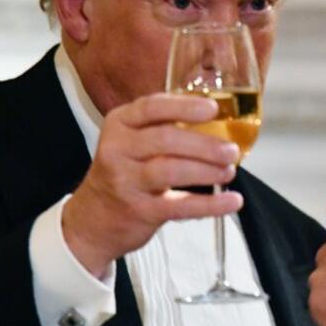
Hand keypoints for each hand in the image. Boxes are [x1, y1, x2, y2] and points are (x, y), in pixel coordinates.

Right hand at [62, 93, 243, 277]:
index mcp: (120, 123)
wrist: (93, 219)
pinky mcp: (139, 211)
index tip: (212, 109)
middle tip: (231, 150)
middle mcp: (118, 149)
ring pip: (170, 171)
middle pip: (165, 140)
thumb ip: (166, 125)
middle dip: (204, 144)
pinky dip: (210, 204)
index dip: (184, 107)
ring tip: (230, 171)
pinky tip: (232, 201)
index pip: (151, 108)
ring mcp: (125, 182)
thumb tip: (221, 117)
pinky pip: (180, 206)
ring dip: (207, 171)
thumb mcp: (134, 140)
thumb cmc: (126, 171)